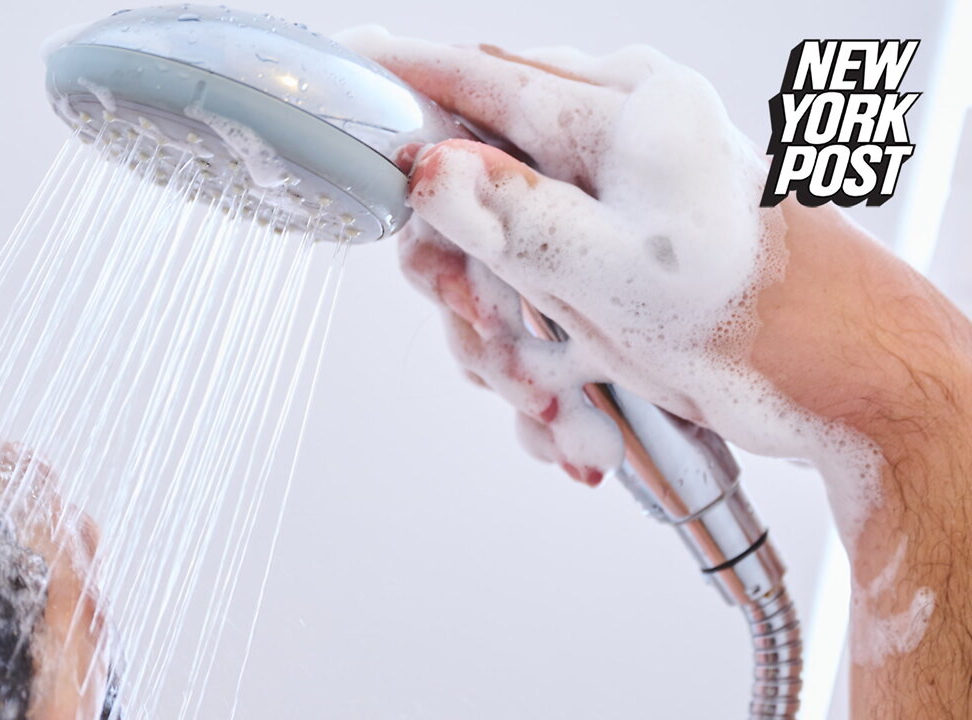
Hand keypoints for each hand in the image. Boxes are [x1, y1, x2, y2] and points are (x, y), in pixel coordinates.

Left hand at [0, 367, 105, 717]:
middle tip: (32, 706)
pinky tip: (69, 714)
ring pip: (78, 595)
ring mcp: (45, 526)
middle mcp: (6, 476)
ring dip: (75, 667)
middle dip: (39, 628)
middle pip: (41, 549)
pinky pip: (84, 624)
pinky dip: (83, 674)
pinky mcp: (60, 573)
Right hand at [339, 29, 971, 716]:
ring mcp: (602, 204)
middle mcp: (605, 147)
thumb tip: (429, 166)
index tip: (341, 75)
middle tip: (491, 329)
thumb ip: (512, 212)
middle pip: (467, 187)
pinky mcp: (601, 257)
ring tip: (559, 395)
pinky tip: (576, 408)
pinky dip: (539, 364)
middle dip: (467, 279)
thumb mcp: (616, 270)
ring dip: (507, 345)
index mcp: (618, 114)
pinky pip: (528, 301)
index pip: (477, 78)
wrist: (835, 377)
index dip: (399, 83)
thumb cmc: (756, 316)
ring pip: (490, 258)